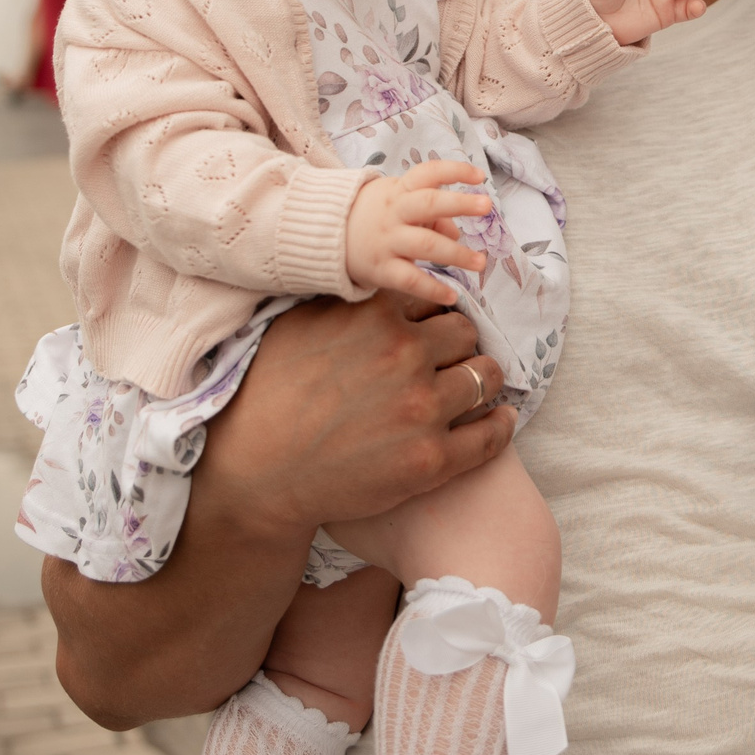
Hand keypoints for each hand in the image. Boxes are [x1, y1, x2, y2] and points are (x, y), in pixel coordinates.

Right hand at [207, 293, 516, 543]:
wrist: (254, 470)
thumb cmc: (266, 394)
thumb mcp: (299, 324)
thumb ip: (349, 303)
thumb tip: (382, 284)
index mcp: (376, 316)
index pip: (433, 298)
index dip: (429, 316)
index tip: (427, 330)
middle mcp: (405, 355)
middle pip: (465, 334)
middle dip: (457, 346)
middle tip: (448, 361)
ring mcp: (422, 409)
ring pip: (486, 376)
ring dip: (481, 380)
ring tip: (473, 388)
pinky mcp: (430, 461)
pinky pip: (490, 436)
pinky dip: (500, 425)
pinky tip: (500, 419)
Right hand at [347, 161, 494, 303]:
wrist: (322, 235)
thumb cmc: (373, 215)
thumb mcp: (397, 202)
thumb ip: (430, 214)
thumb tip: (456, 232)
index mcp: (399, 190)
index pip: (428, 173)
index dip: (454, 171)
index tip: (480, 176)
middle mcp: (394, 212)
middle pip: (429, 204)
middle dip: (460, 204)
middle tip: (487, 206)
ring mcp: (387, 241)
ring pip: (426, 244)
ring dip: (456, 254)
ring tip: (480, 262)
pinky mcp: (381, 269)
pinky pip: (410, 280)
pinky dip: (432, 288)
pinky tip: (452, 295)